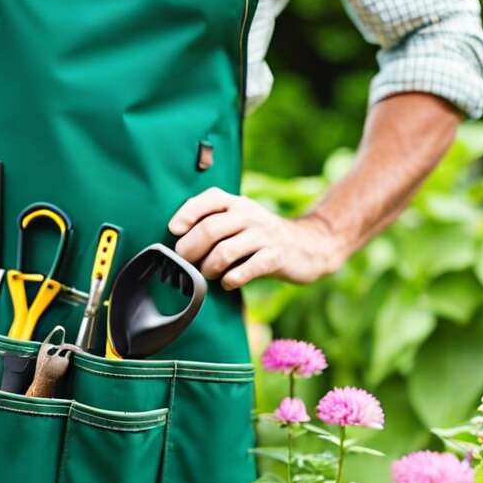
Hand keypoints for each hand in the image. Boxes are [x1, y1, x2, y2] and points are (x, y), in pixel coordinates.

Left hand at [168, 188, 346, 287]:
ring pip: (225, 251)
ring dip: (209, 268)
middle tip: (185, 263)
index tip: (174, 231)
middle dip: (190, 249)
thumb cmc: (260, 236)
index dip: (186, 214)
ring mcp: (264, 235)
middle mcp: (249, 215)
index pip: (208, 200)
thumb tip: (177, 240)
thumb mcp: (240, 220)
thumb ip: (213, 222)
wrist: (308, 244)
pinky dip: (232, 279)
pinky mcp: (276, 256)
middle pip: (210, 230)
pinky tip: (228, 282)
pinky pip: (248, 268)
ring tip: (208, 274)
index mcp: (237, 203)